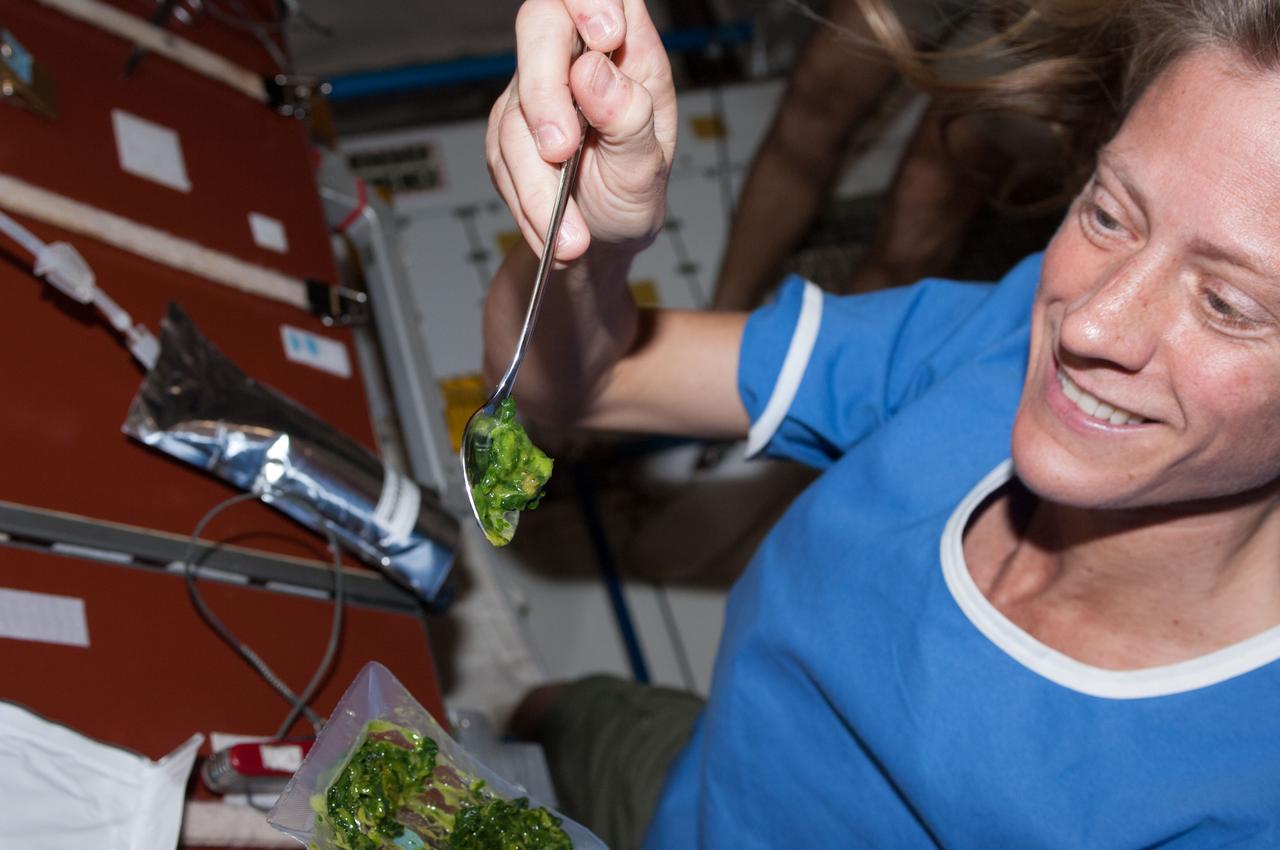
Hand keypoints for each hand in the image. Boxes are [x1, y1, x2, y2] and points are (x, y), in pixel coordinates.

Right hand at [486, 0, 675, 262]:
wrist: (602, 243)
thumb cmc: (634, 192)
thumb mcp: (649, 168)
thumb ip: (630, 119)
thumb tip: (594, 73)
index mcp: (626, 51)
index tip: (606, 35)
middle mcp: (574, 61)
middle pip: (538, 28)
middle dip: (545, 90)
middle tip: (561, 150)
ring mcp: (534, 93)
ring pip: (515, 111)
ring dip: (538, 181)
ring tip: (572, 235)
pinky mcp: (508, 131)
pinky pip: (502, 159)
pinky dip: (528, 204)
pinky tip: (554, 233)